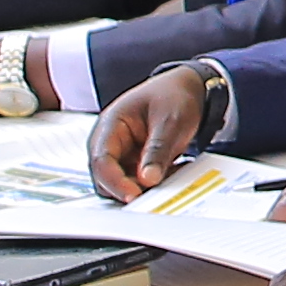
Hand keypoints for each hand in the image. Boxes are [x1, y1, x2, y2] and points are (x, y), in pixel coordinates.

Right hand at [88, 68, 214, 196]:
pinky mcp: (132, 164)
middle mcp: (108, 142)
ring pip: (120, 184)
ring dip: (143, 188)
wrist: (184, 90)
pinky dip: (153, 184)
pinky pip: (136, 183)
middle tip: (159, 190)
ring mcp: (120, 154)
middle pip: (105, 178)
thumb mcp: (171, 121)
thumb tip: (148, 180)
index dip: (115, 182)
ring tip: (172, 174)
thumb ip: (158, 150)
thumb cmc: (173, 97)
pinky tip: (173, 172)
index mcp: (110, 125)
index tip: (134, 195)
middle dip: (128, 189)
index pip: (101, 160)